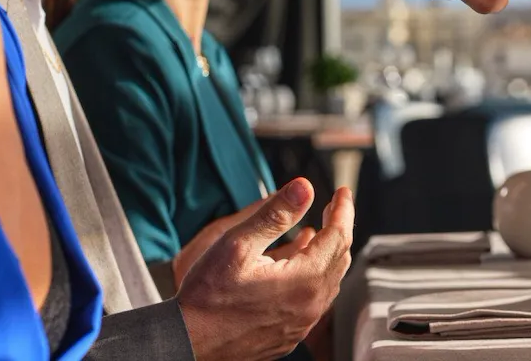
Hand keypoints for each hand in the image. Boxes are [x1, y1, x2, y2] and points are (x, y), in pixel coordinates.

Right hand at [175, 178, 353, 360]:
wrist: (187, 343)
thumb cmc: (207, 297)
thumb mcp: (237, 244)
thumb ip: (275, 214)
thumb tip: (304, 188)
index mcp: (305, 280)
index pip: (339, 235)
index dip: (342, 209)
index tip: (342, 192)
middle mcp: (311, 305)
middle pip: (339, 258)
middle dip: (338, 228)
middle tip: (333, 207)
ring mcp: (302, 323)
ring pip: (329, 280)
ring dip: (326, 253)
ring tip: (316, 232)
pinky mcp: (291, 334)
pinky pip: (314, 300)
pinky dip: (313, 276)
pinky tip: (297, 266)